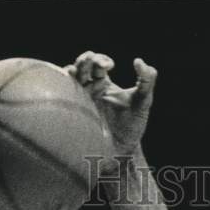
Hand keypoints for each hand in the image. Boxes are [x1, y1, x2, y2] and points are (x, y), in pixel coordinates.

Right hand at [66, 51, 156, 170]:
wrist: (123, 150)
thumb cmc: (133, 125)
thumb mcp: (143, 102)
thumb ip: (146, 81)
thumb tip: (140, 61)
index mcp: (103, 83)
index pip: (97, 63)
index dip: (101, 59)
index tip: (110, 66)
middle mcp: (89, 89)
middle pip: (81, 66)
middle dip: (86, 60)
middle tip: (95, 63)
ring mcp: (80, 100)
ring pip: (70, 78)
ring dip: (73, 71)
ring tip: (77, 71)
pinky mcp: (75, 112)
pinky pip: (64, 96)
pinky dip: (63, 86)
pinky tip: (69, 82)